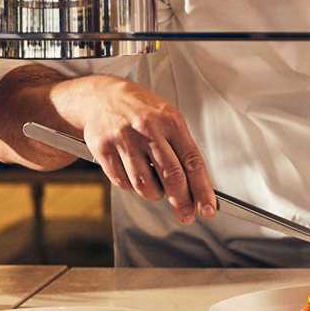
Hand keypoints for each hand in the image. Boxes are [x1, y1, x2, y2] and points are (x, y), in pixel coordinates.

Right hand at [73, 77, 215, 222]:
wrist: (101, 96)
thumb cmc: (141, 109)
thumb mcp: (168, 118)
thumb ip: (181, 147)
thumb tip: (196, 182)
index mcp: (171, 122)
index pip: (193, 161)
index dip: (202, 189)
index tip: (207, 207)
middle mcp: (148, 130)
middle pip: (171, 175)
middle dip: (182, 201)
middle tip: (186, 215)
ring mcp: (124, 139)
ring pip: (144, 183)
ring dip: (154, 194)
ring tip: (157, 191)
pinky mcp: (103, 149)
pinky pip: (122, 181)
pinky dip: (131, 187)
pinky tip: (134, 178)